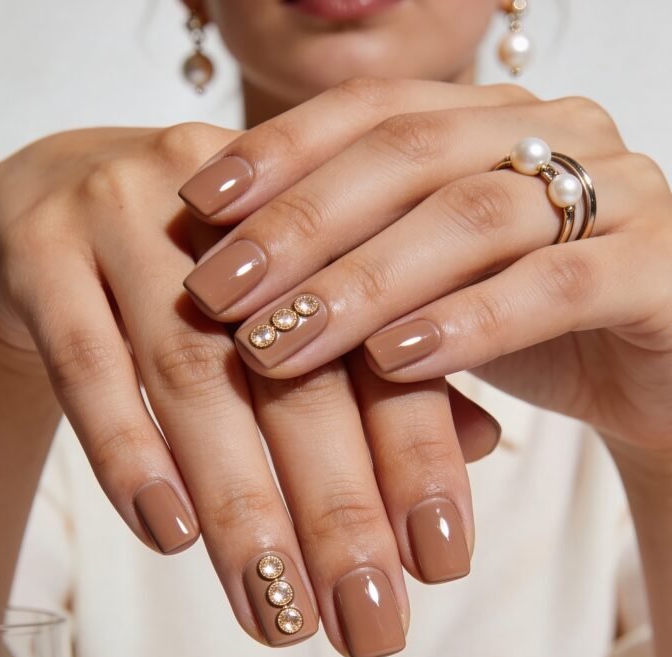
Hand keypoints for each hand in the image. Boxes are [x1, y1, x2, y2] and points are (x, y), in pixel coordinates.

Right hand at [0, 124, 497, 656]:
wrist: (52, 192)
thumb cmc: (197, 276)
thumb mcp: (296, 310)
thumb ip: (383, 371)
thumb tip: (484, 443)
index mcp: (316, 223)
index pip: (382, 350)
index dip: (418, 457)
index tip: (443, 565)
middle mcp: (234, 222)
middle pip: (296, 376)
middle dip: (340, 511)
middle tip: (368, 625)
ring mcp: (128, 223)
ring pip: (193, 378)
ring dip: (241, 507)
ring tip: (274, 611)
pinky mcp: (42, 252)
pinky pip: (85, 359)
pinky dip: (129, 450)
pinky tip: (167, 533)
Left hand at [181, 77, 671, 457]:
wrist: (654, 380)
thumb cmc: (530, 330)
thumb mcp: (432, 289)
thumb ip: (358, 264)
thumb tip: (223, 275)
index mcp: (495, 121)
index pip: (372, 111)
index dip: (279, 152)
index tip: (195, 205)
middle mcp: (556, 134)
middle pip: (408, 154)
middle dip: (301, 225)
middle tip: (217, 290)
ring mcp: (618, 193)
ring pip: (473, 216)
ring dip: (363, 282)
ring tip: (280, 341)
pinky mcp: (659, 268)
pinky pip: (556, 283)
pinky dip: (468, 321)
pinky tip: (393, 359)